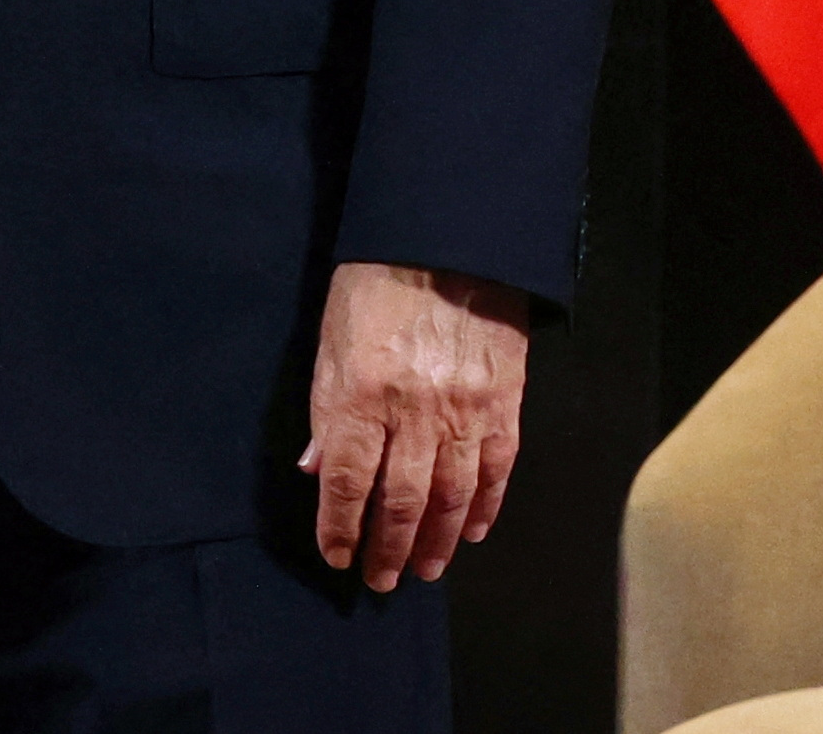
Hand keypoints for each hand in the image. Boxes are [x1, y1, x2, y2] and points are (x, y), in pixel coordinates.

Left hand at [299, 260, 530, 587]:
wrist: (447, 241)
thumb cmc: (375, 285)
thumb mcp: (331, 340)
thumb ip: (325, 410)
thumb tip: (317, 470)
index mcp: (363, 393)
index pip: (349, 481)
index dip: (341, 526)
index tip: (337, 555)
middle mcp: (415, 411)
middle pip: (402, 501)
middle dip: (389, 548)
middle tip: (382, 581)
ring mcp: (466, 410)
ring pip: (453, 496)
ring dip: (438, 541)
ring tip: (424, 569)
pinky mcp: (505, 403)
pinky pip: (497, 470)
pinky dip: (486, 507)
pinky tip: (474, 531)